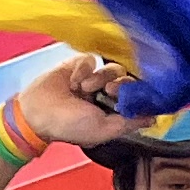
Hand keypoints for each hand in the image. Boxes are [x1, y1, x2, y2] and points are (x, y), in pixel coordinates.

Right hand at [16, 55, 134, 148]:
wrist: (36, 112)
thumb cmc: (68, 126)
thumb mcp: (103, 129)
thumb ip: (129, 123)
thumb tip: (154, 120)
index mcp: (114, 111)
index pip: (136, 97)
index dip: (138, 94)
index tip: (133, 95)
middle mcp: (105, 94)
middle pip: (127, 79)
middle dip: (120, 84)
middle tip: (109, 91)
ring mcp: (93, 78)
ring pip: (112, 67)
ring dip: (99, 77)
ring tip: (84, 88)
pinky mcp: (79, 65)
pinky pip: (92, 59)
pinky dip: (84, 69)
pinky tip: (73, 82)